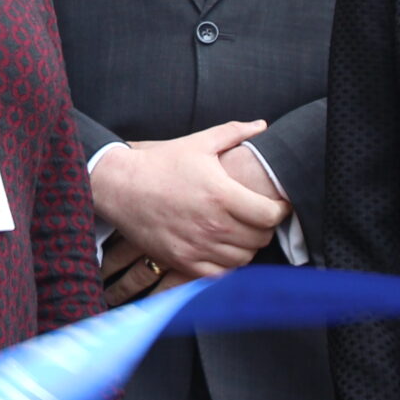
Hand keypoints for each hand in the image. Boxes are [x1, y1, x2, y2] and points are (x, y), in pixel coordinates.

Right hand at [88, 121, 284, 279]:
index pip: (269, 215)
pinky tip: (222, 249)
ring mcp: (197, 246)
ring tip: (241, 232)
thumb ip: (234, 132)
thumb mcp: (198, 142)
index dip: (280, 211)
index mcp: (221, 195)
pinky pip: (219, 274)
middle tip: (258, 217)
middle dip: (264, 227)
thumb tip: (262, 125)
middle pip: (260, 238)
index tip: (277, 206)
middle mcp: (212, 224)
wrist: (119, 186)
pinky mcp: (182, 261)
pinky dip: (227, 264)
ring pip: (243, 259)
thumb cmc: (160, 163)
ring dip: (247, 246)